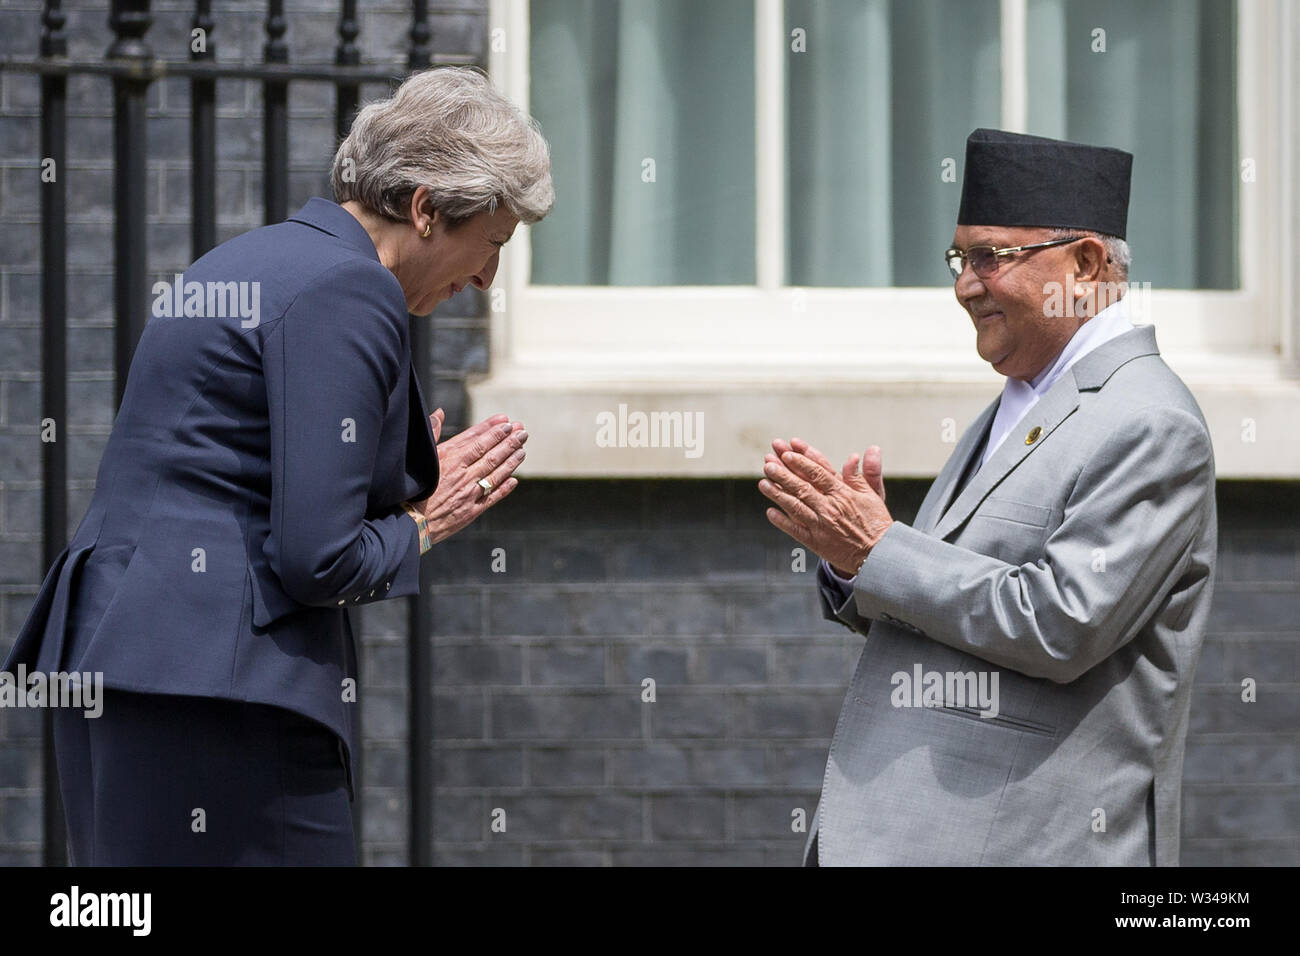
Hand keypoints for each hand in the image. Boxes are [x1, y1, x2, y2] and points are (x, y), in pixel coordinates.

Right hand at [411, 412, 526, 544]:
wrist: (408, 522)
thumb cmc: (410, 487)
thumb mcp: (419, 456)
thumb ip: (431, 433)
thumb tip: (439, 413)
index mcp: (449, 459)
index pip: (477, 440)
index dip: (492, 430)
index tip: (506, 421)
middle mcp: (462, 474)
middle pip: (491, 454)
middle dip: (508, 441)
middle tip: (522, 431)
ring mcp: (469, 493)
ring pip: (496, 473)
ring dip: (511, 460)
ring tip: (522, 449)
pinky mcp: (471, 511)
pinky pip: (493, 497)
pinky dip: (505, 487)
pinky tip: (514, 479)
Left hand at [759, 437, 892, 577]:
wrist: (879, 555)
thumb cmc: (876, 523)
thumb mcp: (871, 496)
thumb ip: (858, 476)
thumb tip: (853, 456)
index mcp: (843, 494)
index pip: (819, 474)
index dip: (802, 462)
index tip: (788, 453)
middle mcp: (830, 508)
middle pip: (802, 488)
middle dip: (783, 474)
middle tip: (768, 463)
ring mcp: (822, 526)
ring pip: (795, 507)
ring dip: (777, 494)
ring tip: (763, 483)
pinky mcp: (817, 543)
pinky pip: (795, 530)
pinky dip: (782, 521)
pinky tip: (770, 512)